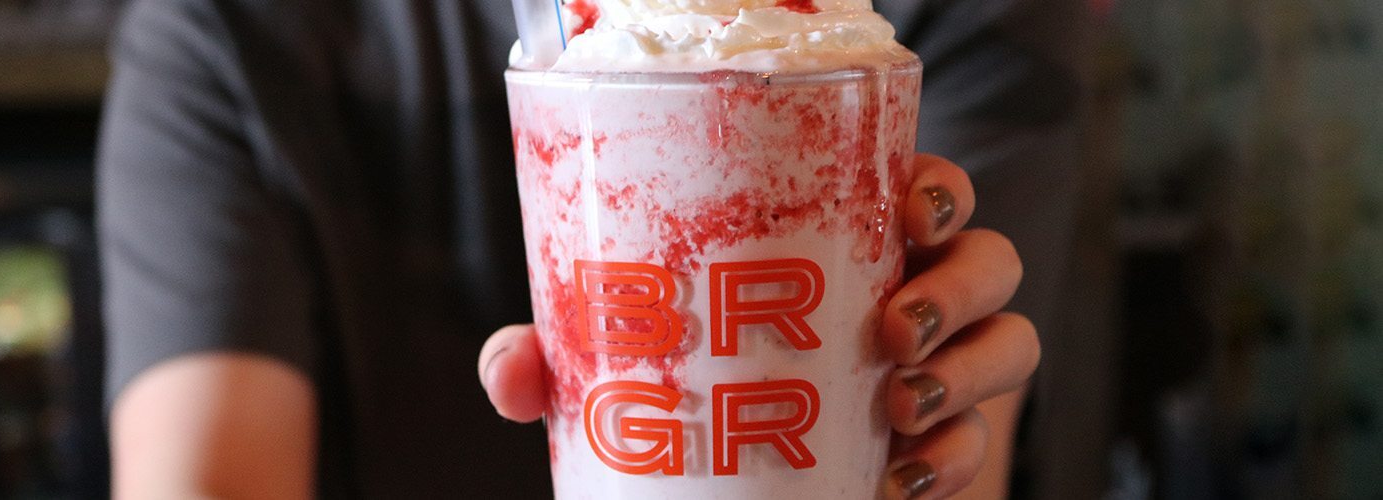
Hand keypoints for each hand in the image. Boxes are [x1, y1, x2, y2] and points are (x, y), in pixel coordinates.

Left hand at [478, 154, 1037, 498]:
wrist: (736, 491)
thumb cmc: (686, 392)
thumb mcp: (622, 367)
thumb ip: (564, 360)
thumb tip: (513, 372)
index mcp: (844, 247)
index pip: (921, 190)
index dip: (936, 189)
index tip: (904, 210)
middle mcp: (907, 294)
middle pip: (987, 259)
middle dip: (957, 287)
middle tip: (891, 330)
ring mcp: (939, 368)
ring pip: (1010, 341)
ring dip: (969, 370)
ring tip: (898, 406)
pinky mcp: (948, 441)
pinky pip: (986, 439)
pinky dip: (957, 456)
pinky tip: (900, 474)